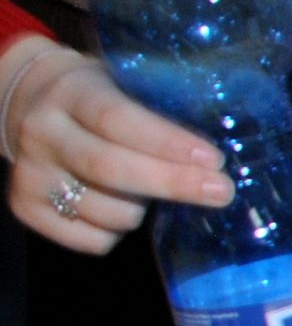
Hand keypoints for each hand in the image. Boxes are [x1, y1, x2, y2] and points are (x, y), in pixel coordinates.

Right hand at [2, 37, 230, 254]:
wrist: (29, 106)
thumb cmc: (100, 98)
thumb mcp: (123, 85)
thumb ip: (161, 108)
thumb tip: (234, 138)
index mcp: (73, 93)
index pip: (118, 119)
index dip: (167, 143)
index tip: (214, 161)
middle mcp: (43, 132)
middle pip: (110, 168)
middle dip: (172, 184)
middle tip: (221, 192)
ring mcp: (29, 173)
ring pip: (104, 211)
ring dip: (141, 210)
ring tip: (146, 191)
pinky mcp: (24, 207)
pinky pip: (89, 240)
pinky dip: (114, 233)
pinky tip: (116, 207)